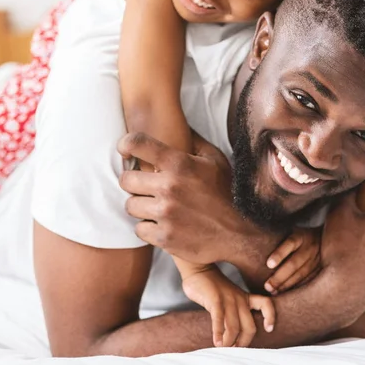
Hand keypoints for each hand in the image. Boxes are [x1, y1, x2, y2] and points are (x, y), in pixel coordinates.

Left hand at [118, 132, 267, 265]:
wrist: (240, 234)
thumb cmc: (228, 193)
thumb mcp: (216, 161)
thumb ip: (195, 142)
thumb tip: (180, 127)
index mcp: (179, 164)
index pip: (138, 144)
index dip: (126, 144)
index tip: (125, 151)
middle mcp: (169, 187)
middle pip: (126, 179)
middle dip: (134, 182)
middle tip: (146, 186)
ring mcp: (165, 213)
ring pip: (130, 206)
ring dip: (141, 206)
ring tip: (157, 206)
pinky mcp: (164, 237)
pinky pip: (139, 229)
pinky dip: (148, 228)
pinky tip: (163, 223)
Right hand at [182, 265, 274, 347]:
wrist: (199, 269)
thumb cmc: (213, 288)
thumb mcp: (229, 298)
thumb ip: (234, 313)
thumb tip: (234, 337)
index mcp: (245, 298)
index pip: (266, 304)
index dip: (271, 316)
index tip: (268, 329)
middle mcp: (239, 299)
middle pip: (250, 326)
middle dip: (244, 343)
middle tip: (234, 350)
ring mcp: (228, 299)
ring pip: (234, 327)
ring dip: (229, 342)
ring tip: (223, 349)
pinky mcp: (215, 299)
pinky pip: (219, 319)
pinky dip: (218, 333)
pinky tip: (216, 342)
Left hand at [264, 228, 320, 294]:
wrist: (324, 239)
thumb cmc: (297, 237)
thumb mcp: (290, 231)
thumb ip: (277, 238)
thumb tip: (253, 242)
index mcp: (300, 236)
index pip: (289, 243)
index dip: (279, 254)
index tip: (268, 264)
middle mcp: (309, 247)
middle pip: (294, 263)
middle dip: (280, 276)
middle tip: (267, 286)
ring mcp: (317, 259)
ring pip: (301, 274)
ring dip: (287, 285)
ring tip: (274, 292)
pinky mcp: (320, 270)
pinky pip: (308, 281)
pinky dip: (297, 288)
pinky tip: (287, 294)